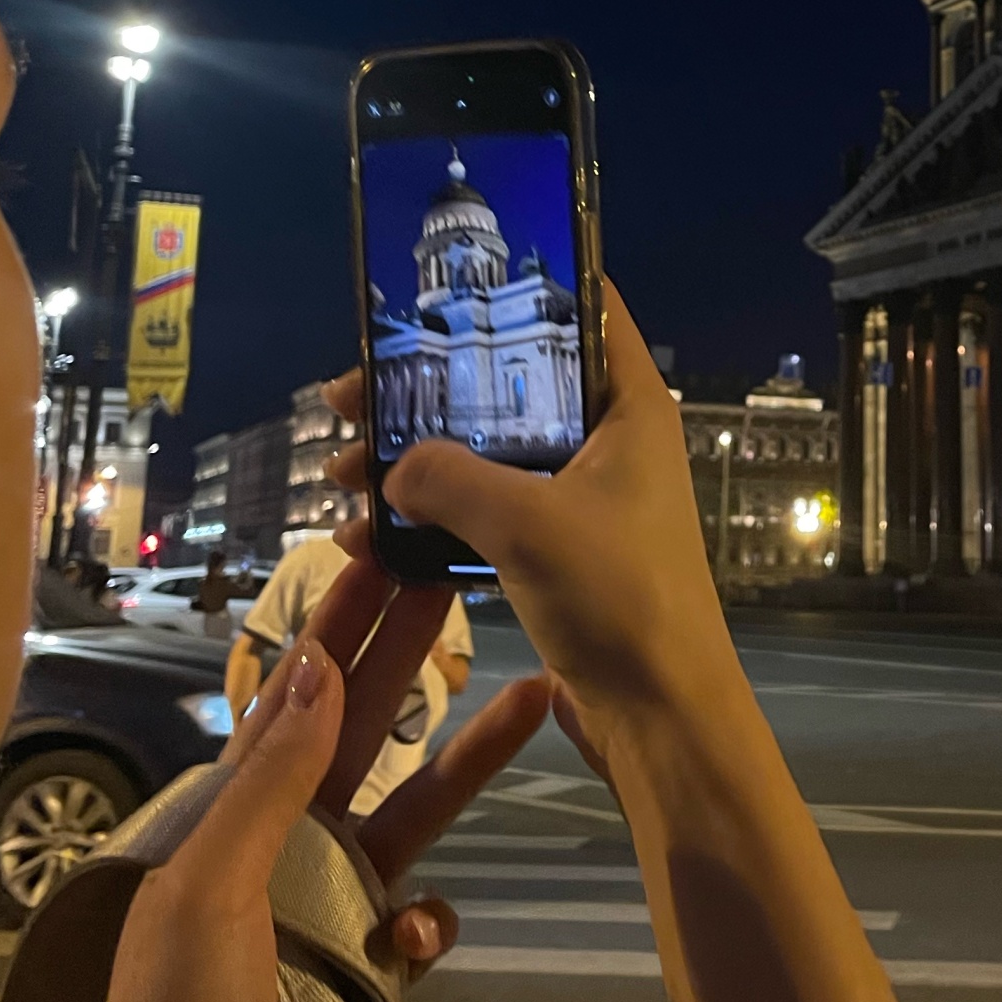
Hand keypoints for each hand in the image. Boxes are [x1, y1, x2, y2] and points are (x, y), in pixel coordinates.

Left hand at [94, 550, 550, 1001]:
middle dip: (410, 652)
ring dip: (471, 757)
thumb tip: (321, 665)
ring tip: (538, 695)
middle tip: (459, 574)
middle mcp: (288, 841)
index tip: (379, 551)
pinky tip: (413, 940)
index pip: (298, 693)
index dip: (338, 623)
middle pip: (364, 727)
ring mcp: (334, 904)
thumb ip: (272, 779)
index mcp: (237, 812)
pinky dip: (432, 922)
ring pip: (417, 809)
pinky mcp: (371, 970)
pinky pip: (424, 921)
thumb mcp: (210, 885)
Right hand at [321, 280, 746, 769]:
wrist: (662, 717)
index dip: (519, 285)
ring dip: (415, 462)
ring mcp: (583, 500)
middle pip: (508, 386)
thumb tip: (390, 468)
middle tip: (350, 400)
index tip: (441, 286)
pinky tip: (368, 538)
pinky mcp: (558, 553)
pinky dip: (430, 519)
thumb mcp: (526, 523)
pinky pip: (483, 515)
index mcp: (628, 408)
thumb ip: (450, 478)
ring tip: (339, 475)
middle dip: (426, 393)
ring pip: (487, 455)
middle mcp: (609, 442)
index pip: (584, 307)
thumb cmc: (620, 598)